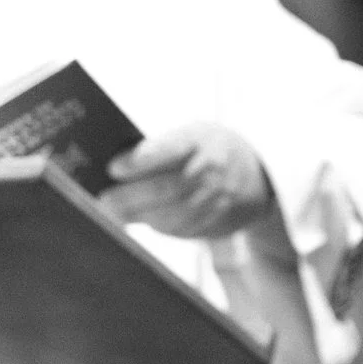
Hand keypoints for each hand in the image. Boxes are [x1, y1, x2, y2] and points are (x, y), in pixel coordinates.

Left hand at [100, 123, 275, 240]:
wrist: (258, 174)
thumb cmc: (207, 148)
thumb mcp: (191, 134)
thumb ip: (159, 147)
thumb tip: (115, 167)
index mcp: (202, 140)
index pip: (172, 148)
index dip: (142, 159)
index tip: (114, 168)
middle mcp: (214, 170)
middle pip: (169, 187)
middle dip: (132, 196)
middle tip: (104, 200)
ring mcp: (219, 199)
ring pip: (174, 214)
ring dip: (140, 216)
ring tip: (112, 214)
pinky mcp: (218, 222)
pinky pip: (183, 229)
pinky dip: (157, 226)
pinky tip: (139, 221)